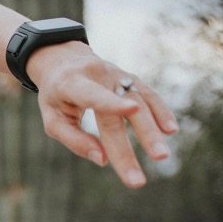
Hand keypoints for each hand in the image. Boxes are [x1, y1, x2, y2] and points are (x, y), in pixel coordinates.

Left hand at [26, 41, 177, 187]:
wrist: (63, 60)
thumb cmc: (56, 97)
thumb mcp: (52, 119)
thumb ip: (74, 140)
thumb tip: (102, 161)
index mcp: (72, 84)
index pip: (93, 94)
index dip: (111, 102)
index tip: (130, 110)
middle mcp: (99, 76)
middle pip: (123, 108)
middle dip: (141, 135)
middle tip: (158, 158)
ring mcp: (118, 75)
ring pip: (141, 101)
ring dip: (153, 128)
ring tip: (163, 154)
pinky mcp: (130, 78)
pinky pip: (148, 95)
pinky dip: (160, 111)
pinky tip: (170, 130)